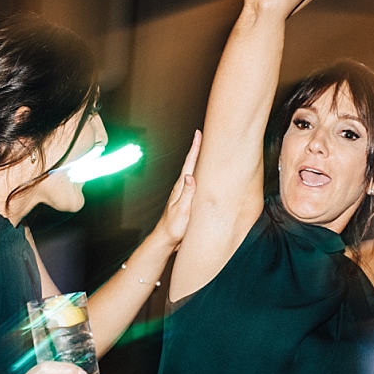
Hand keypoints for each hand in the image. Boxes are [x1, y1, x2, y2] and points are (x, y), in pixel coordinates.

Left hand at [157, 130, 200, 248]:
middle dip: (198, 148)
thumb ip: (187, 194)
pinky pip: (196, 181)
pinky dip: (201, 172)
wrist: (166, 239)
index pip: (190, 163)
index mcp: (181, 187)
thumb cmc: (174, 227)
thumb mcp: (182, 210)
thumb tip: (190, 176)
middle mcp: (182, 187)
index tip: (199, 134)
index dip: (195, 148)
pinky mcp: (187, 199)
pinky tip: (205, 174)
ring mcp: (184, 192)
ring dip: (200, 159)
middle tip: (205, 134)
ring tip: (207, 149)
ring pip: (194, 171)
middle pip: (192, 163)